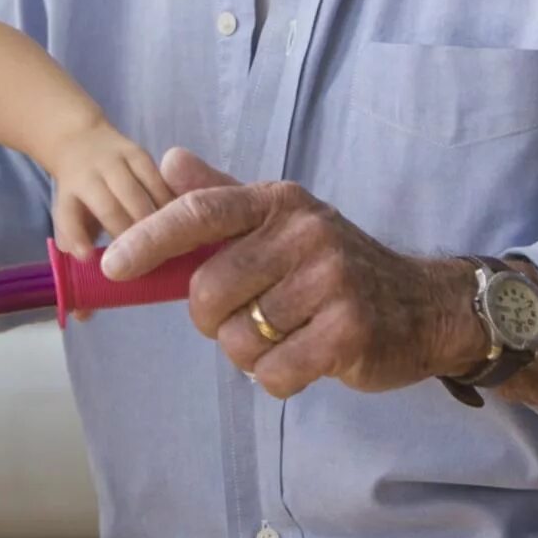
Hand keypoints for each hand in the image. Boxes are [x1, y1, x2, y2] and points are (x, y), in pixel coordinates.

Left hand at [45, 120, 174, 260]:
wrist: (83, 143)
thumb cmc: (80, 192)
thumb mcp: (70, 212)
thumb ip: (76, 236)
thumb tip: (86, 258)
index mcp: (69, 192)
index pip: (69, 215)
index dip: (77, 237)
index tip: (88, 257)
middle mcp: (90, 174)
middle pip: (110, 209)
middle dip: (129, 240)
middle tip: (149, 265)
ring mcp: (116, 162)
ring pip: (139, 196)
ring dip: (155, 226)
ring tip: (171, 249)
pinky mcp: (140, 155)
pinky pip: (159, 183)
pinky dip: (170, 207)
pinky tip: (182, 225)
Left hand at [100, 148, 484, 397]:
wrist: (424, 306)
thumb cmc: (334, 265)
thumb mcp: (281, 220)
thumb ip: (221, 195)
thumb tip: (167, 159)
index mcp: (279, 202)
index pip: (199, 213)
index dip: (149, 240)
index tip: (113, 266)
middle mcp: (305, 234)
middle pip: (208, 291)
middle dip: (211, 317)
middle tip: (243, 316)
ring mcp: (330, 282)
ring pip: (236, 339)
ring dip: (247, 351)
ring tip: (282, 335)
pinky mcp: (348, 333)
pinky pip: (272, 373)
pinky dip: (275, 378)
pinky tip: (303, 358)